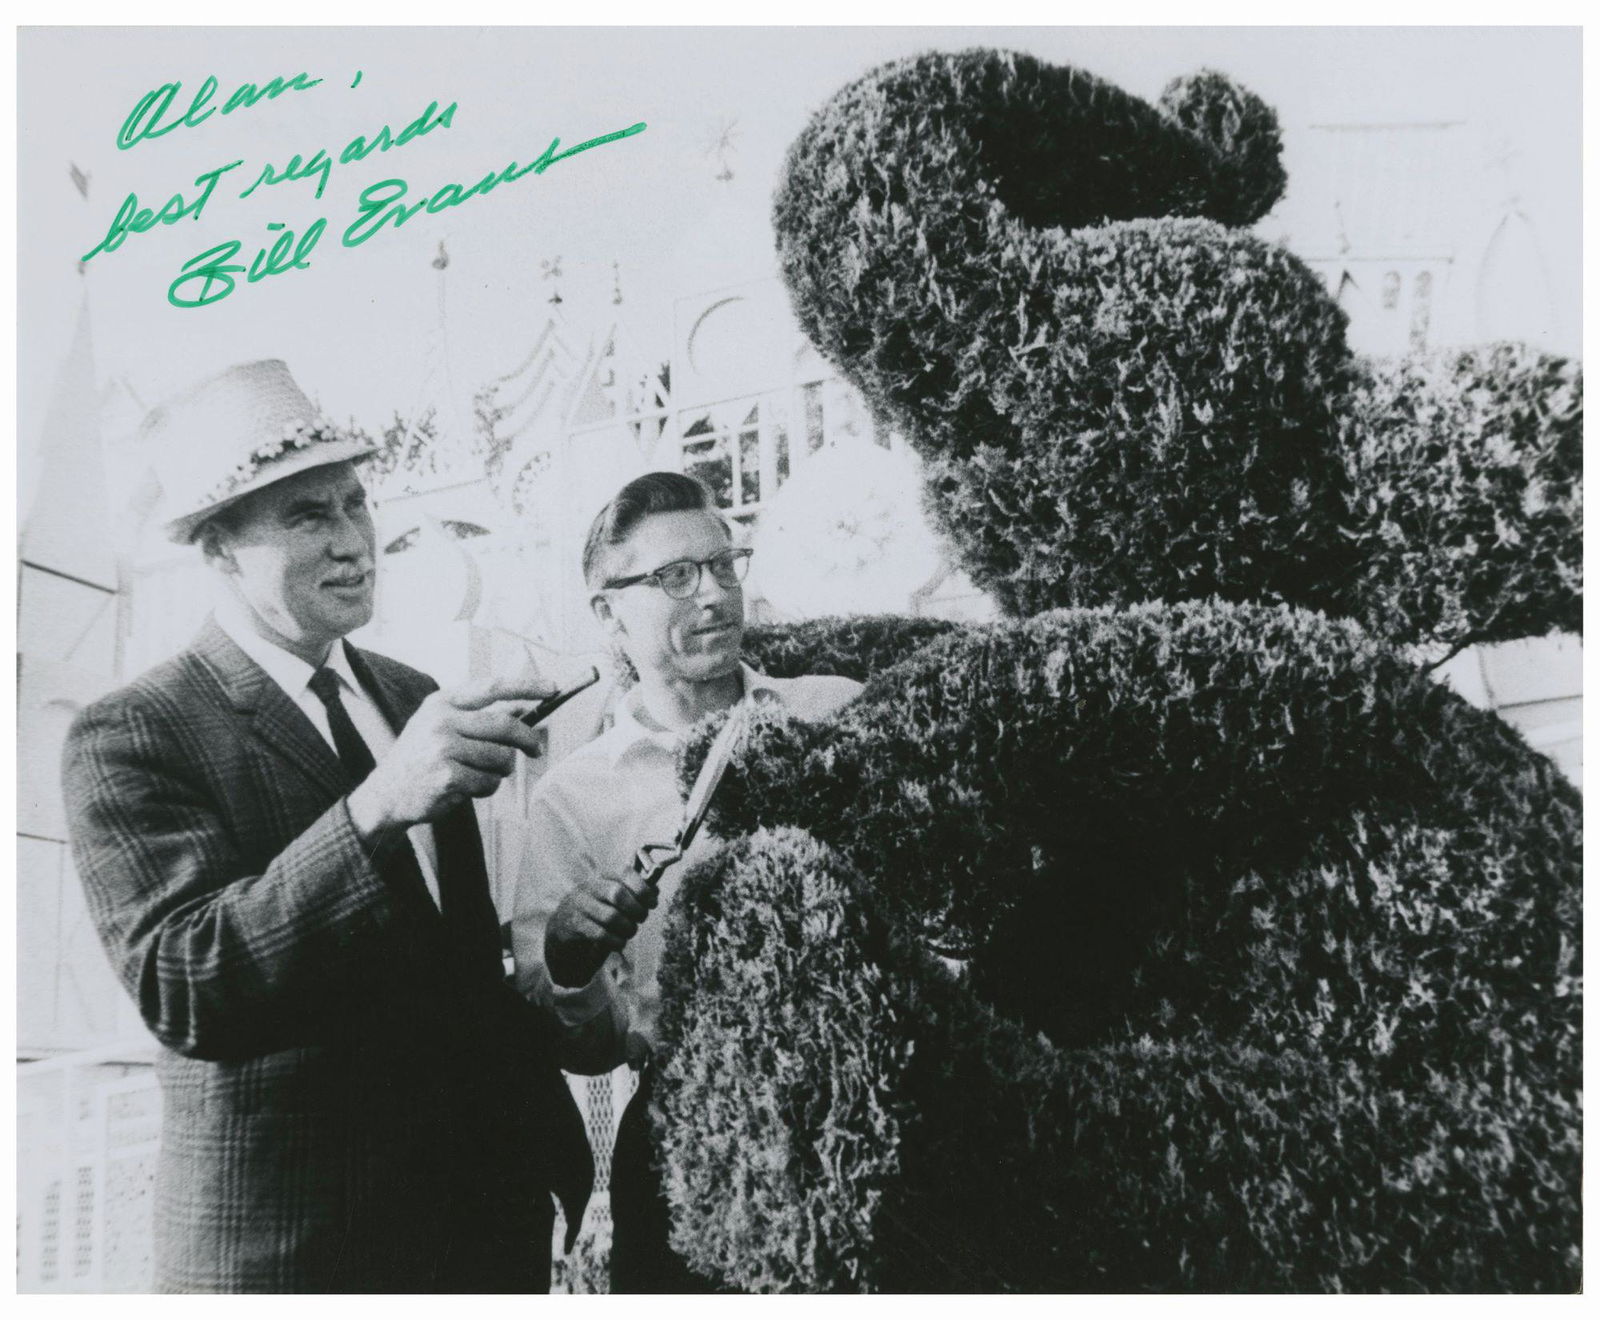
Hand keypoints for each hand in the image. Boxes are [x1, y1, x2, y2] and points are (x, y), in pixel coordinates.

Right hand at [348, 676, 551, 838]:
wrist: (386, 794)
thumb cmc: (420, 759)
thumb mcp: (438, 724)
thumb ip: (475, 716)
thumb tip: (522, 712)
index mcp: (442, 702)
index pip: (492, 687)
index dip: (525, 686)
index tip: (551, 689)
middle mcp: (442, 721)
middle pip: (505, 726)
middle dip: (527, 740)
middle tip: (536, 750)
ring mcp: (443, 748)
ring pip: (501, 757)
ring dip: (498, 771)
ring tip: (477, 774)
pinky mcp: (448, 776)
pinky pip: (489, 782)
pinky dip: (486, 788)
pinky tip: (465, 787)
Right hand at [544, 867, 659, 987]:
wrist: (562, 929)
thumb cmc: (596, 911)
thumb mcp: (612, 897)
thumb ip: (633, 892)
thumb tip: (655, 890)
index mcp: (602, 877)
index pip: (624, 872)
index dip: (642, 887)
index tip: (652, 903)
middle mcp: (589, 888)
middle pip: (617, 893)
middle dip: (636, 909)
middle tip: (641, 918)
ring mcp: (580, 906)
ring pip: (610, 916)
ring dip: (628, 928)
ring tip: (630, 931)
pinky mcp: (574, 926)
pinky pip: (600, 934)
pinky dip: (616, 941)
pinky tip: (619, 942)